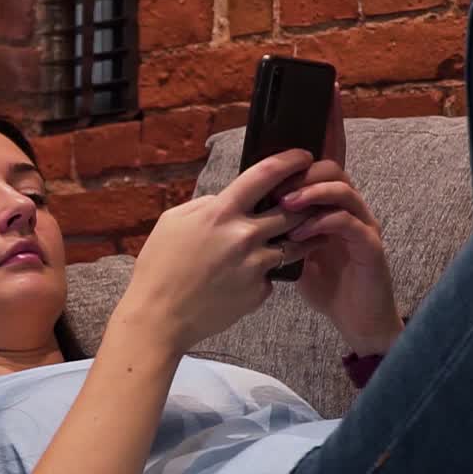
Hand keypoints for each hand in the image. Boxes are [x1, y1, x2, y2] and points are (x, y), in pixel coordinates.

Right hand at [113, 149, 315, 355]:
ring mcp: (255, 266)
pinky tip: (249, 276)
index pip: (265, 176)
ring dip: (301, 237)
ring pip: (293, 245)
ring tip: (304, 235)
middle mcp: (244, 236)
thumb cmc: (159, 267)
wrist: (159, 317)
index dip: (289, 161)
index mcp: (221, 213)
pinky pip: (272, 275)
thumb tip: (224, 200)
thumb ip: (203, 204)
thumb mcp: (172, 221)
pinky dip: (265, 273)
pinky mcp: (259, 292)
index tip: (303, 156)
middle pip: (292, 210)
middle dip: (306, 202)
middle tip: (313, 198)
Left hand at [268, 82, 399, 355]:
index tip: (327, 90)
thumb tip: (251, 197)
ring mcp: (362, 224)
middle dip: (303, 167)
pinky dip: (322, 223)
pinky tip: (302, 234)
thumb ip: (281, 218)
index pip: (328, 153)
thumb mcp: (295, 244)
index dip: (329, 122)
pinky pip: (348, 223)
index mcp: (329, 201)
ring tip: (286, 206)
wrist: (355, 319)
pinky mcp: (370, 247)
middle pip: (331, 165)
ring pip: (342, 188)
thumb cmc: (325, 280)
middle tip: (277, 183)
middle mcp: (349, 206)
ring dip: (310, 192)